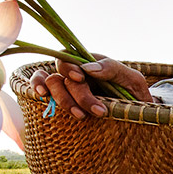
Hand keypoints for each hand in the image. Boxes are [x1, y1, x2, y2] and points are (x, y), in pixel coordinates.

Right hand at [30, 55, 151, 118]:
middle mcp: (76, 72)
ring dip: (63, 99)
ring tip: (80, 116)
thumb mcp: (132, 79)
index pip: (71, 57)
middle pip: (64, 75)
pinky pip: (41, 88)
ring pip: (52, 82)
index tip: (80, 78)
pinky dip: (36, 88)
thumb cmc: (134, 93)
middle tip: (99, 112)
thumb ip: (113, 69)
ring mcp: (67, 85)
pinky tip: (42, 96)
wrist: (136, 113)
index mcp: (91, 63)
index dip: (71, 67)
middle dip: (80, 95)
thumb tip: (88, 68)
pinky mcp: (62, 99)